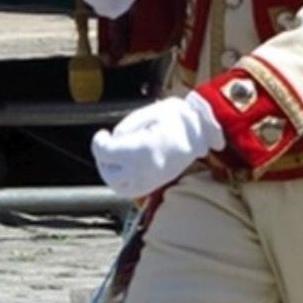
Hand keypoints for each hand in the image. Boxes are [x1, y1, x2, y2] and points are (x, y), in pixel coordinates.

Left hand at [90, 94, 224, 199]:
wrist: (203, 132)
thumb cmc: (178, 118)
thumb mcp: (150, 112)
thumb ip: (127, 126)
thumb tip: (115, 139)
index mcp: (139, 150)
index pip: (104, 152)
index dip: (98, 141)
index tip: (103, 134)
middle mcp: (142, 170)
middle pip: (108, 171)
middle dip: (103, 158)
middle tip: (107, 144)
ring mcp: (150, 180)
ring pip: (117, 185)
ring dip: (110, 171)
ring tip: (115, 158)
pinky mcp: (156, 184)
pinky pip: (130, 190)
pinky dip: (122, 181)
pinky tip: (125, 168)